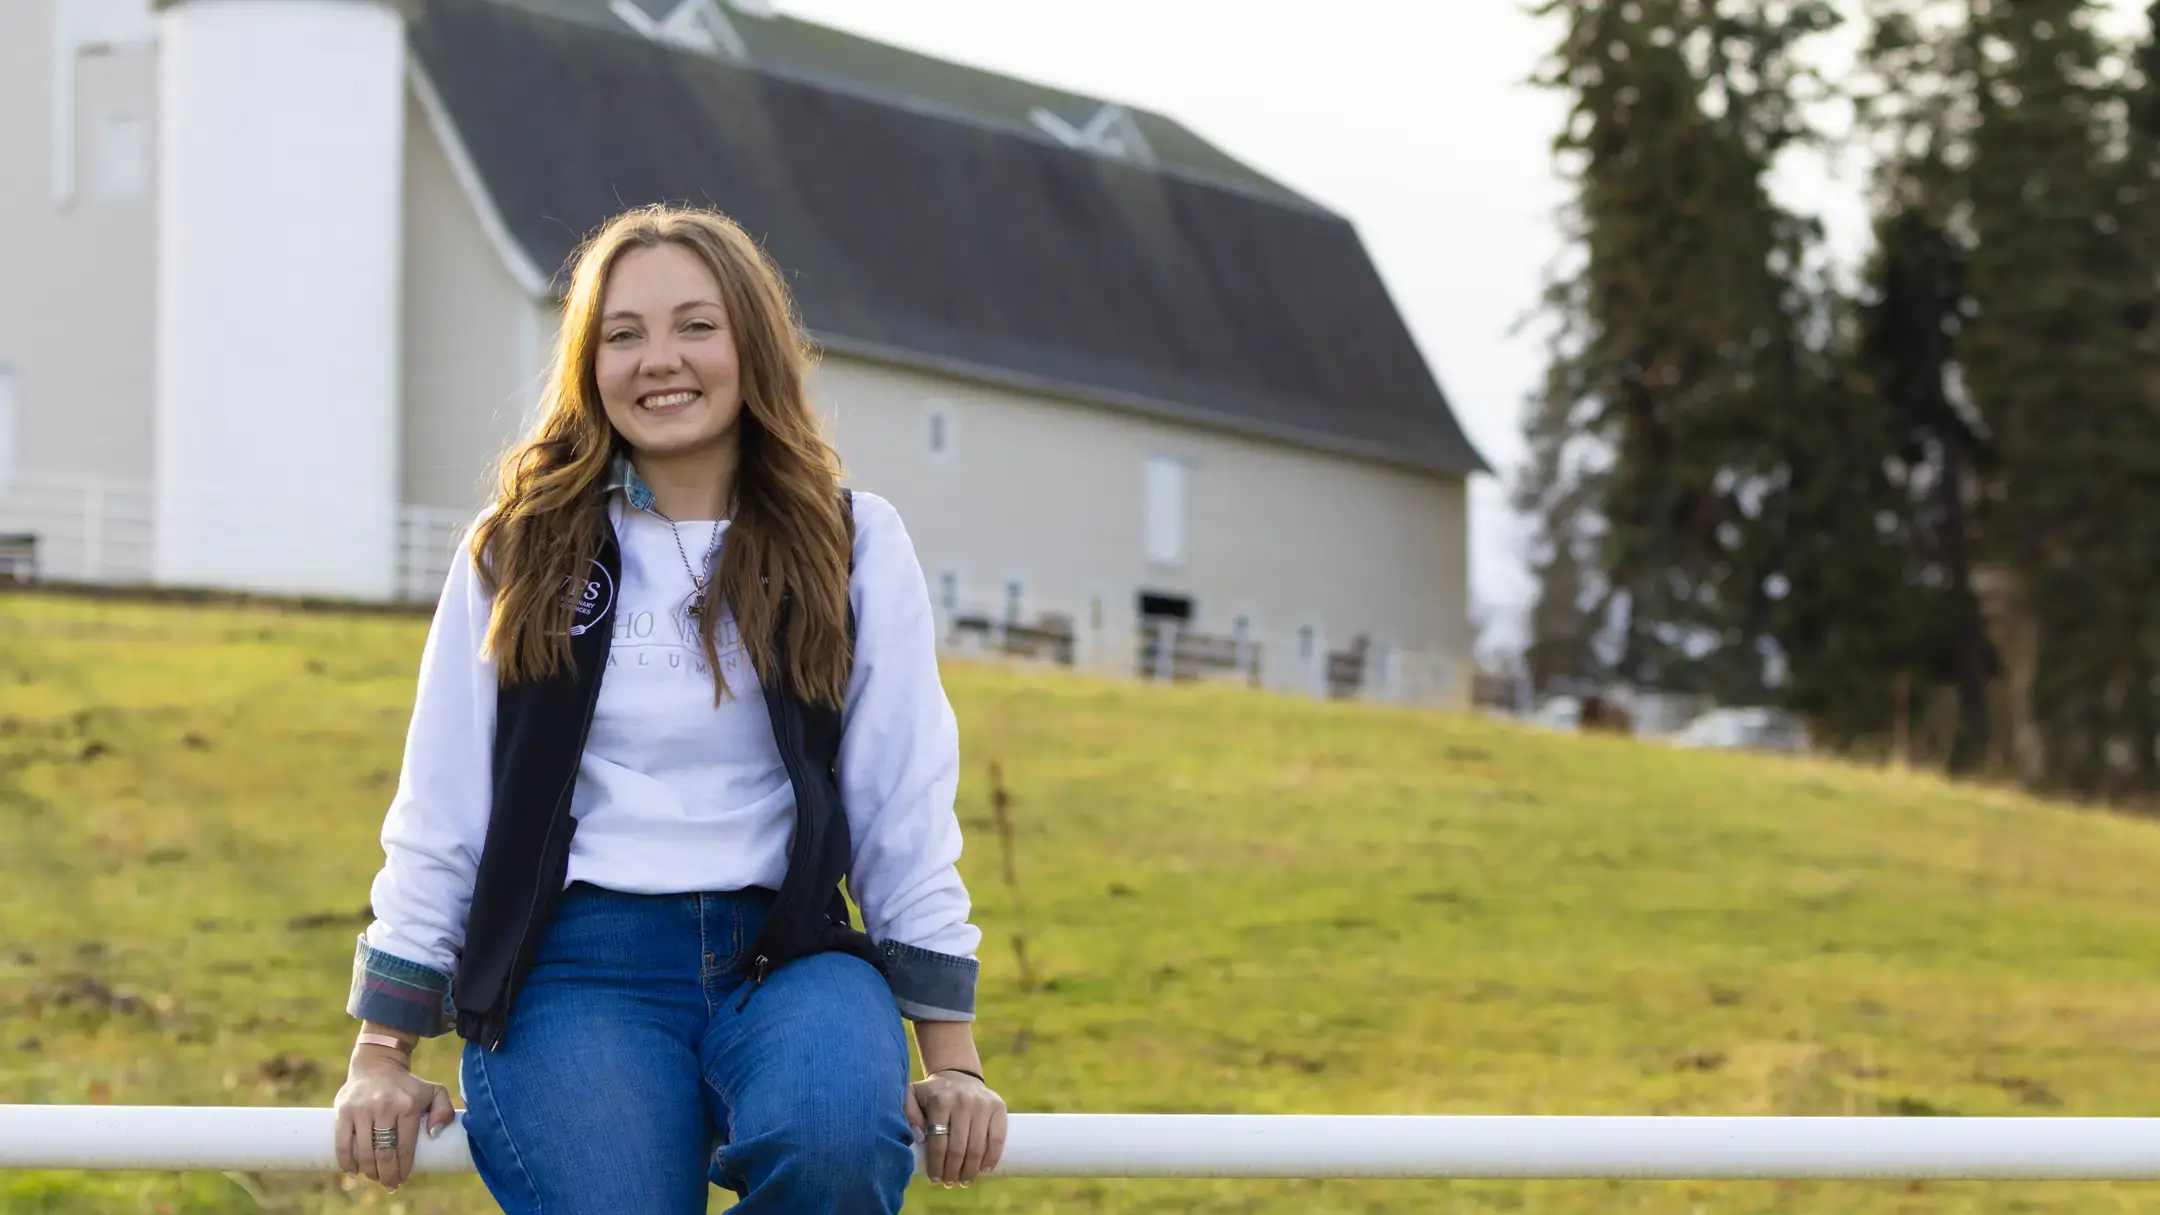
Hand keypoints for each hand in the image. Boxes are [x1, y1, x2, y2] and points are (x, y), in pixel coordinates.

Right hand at [331, 1046, 455, 1191]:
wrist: (377, 1065)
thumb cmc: (407, 1086)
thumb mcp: (433, 1091)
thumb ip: (444, 1110)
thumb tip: (434, 1134)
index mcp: (408, 1105)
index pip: (405, 1146)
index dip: (403, 1168)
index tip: (403, 1179)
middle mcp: (385, 1106)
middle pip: (384, 1153)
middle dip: (387, 1175)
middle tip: (389, 1184)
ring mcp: (362, 1109)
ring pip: (364, 1151)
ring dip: (369, 1171)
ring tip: (374, 1177)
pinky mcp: (343, 1110)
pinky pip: (342, 1142)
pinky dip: (346, 1161)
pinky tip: (353, 1171)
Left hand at [905, 1069, 1006, 1187]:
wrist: (960, 1077)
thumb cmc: (934, 1094)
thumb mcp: (913, 1096)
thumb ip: (908, 1112)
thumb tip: (918, 1137)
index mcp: (941, 1100)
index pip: (938, 1142)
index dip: (936, 1165)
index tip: (935, 1179)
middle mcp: (963, 1101)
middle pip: (958, 1148)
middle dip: (953, 1171)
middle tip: (949, 1183)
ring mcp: (983, 1104)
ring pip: (977, 1147)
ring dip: (970, 1170)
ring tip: (964, 1180)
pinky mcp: (998, 1107)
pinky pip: (997, 1138)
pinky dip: (992, 1158)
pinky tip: (984, 1170)